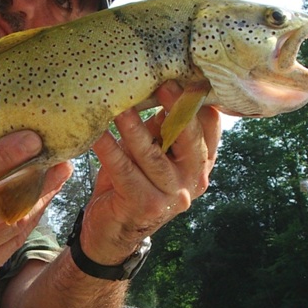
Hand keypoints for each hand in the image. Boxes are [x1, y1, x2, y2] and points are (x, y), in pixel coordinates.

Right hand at [0, 130, 72, 279]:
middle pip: (4, 204)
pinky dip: (30, 216)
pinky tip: (43, 196)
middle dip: (37, 178)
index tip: (32, 137)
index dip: (5, 155)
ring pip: (15, 224)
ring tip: (59, 172)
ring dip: (42, 197)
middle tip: (60, 156)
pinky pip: (13, 241)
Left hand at [81, 81, 221, 263]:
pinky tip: (97, 134)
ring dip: (134, 128)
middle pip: (190, 140)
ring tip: (120, 106)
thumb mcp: (152, 152)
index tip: (187, 74)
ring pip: (153, 155)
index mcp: (200, 164)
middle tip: (164, 84)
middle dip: (177, 110)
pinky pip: (124, 171)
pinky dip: (109, 150)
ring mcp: (171, 196)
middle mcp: (192, 181)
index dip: (200, 101)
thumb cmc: (131, 183)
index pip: (210, 127)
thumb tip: (159, 83)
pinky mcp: (144, 205)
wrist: (113, 233)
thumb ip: (161, 127)